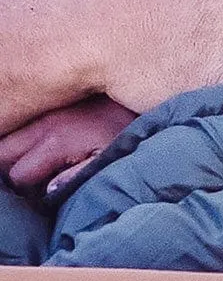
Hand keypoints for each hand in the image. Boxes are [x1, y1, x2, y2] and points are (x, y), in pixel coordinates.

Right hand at [0, 95, 136, 194]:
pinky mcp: (51, 105)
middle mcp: (43, 124)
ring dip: (14, 151)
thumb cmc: (129, 131)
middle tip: (34, 178)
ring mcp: (45, 112)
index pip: (18, 175)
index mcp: (56, 141)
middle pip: (2, 152)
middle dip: (11, 168)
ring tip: (35, 163)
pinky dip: (22, 137)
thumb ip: (78, 176)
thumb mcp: (110, 158)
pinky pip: (21, 123)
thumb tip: (48, 191)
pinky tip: (39, 146)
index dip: (28, 189)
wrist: (149, 89)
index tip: (43, 191)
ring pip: (7, 136)